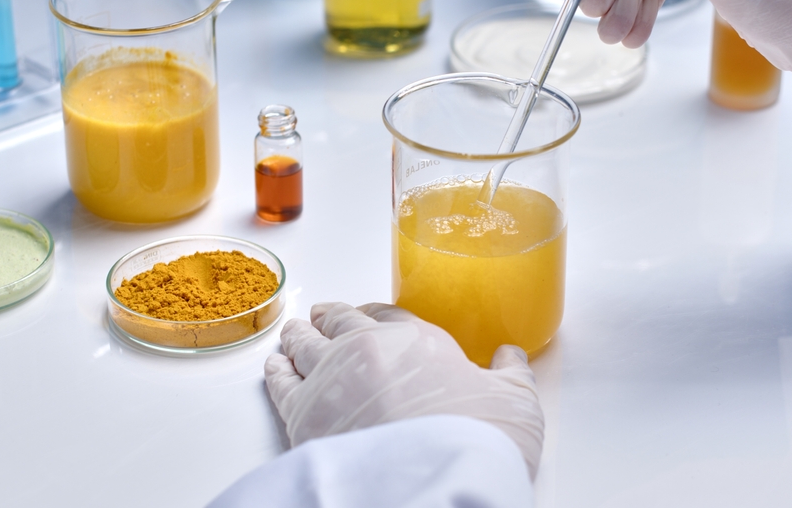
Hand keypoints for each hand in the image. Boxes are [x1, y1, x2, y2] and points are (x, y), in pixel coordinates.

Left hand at [264, 302, 545, 478]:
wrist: (438, 478)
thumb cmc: (479, 438)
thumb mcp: (517, 402)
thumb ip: (512, 373)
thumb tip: (512, 355)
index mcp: (415, 339)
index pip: (386, 315)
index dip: (374, 314)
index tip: (366, 314)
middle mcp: (366, 349)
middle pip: (337, 322)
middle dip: (328, 317)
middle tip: (320, 314)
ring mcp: (330, 379)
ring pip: (304, 345)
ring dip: (298, 336)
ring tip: (293, 332)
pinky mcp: (302, 415)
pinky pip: (280, 382)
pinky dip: (275, 370)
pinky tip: (274, 366)